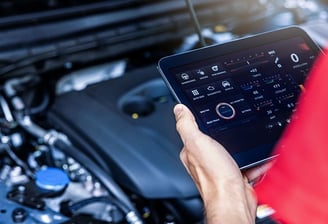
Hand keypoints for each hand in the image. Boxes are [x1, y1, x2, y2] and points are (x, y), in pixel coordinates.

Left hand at [174, 104, 256, 223]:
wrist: (234, 200)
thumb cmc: (214, 176)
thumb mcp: (197, 142)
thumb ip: (187, 125)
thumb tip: (179, 109)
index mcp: (191, 151)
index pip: (192, 132)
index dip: (200, 122)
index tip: (209, 114)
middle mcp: (204, 160)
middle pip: (214, 140)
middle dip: (225, 134)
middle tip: (233, 127)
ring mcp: (220, 168)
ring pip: (231, 151)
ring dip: (240, 147)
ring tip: (246, 142)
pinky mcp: (236, 175)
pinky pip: (245, 162)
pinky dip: (252, 159)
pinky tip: (255, 156)